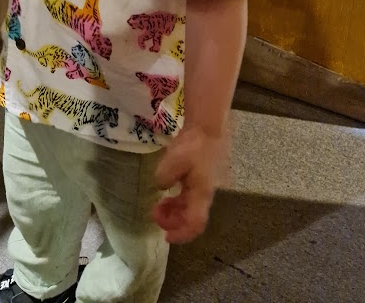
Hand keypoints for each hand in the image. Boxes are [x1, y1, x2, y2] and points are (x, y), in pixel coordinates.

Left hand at [152, 126, 228, 243]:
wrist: (208, 128)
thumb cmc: (193, 145)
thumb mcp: (174, 160)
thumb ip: (164, 177)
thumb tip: (161, 187)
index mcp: (201, 194)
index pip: (195, 224)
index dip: (182, 234)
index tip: (167, 237)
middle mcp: (205, 194)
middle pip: (192, 218)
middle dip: (174, 222)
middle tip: (156, 215)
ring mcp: (204, 186)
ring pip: (190, 208)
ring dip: (175, 211)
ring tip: (159, 205)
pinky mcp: (201, 178)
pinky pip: (190, 196)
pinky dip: (178, 200)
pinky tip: (169, 191)